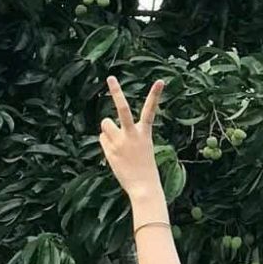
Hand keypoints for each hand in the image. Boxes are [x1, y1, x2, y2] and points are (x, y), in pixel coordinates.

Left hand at [98, 76, 166, 199]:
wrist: (143, 186)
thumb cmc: (144, 167)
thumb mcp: (140, 147)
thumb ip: (126, 134)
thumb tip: (105, 128)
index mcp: (145, 132)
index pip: (150, 110)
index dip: (155, 95)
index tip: (160, 81)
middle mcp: (132, 134)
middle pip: (123, 108)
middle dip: (116, 91)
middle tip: (110, 77)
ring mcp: (120, 141)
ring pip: (105, 123)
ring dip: (107, 129)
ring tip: (116, 142)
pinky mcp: (109, 150)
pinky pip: (102, 138)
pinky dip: (106, 144)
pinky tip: (114, 154)